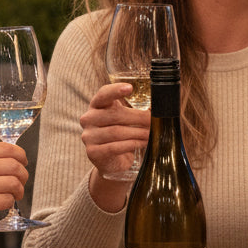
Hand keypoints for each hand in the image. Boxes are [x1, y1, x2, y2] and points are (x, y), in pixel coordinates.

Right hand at [0, 142, 27, 246]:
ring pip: (14, 182)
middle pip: (14, 165)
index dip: (21, 155)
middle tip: (21, 182)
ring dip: (19, 190)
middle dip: (23, 174)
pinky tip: (3, 204)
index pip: (6, 147)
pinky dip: (10, 203)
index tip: (23, 162)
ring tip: (15, 194)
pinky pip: (8, 200)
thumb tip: (12, 157)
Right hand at [80, 82, 149, 205]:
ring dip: (138, 132)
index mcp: (97, 104)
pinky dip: (132, 144)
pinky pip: (115, 147)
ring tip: (151, 134)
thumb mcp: (126, 117)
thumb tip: (159, 105)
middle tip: (153, 120)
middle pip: (115, 114)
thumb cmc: (121, 132)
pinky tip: (143, 143)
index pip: (104, 94)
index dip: (116, 90)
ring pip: (116, 132)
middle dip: (138, 117)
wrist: (111, 159)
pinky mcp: (93, 152)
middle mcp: (88, 118)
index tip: (130, 88)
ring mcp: (89, 136)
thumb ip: (136, 108)